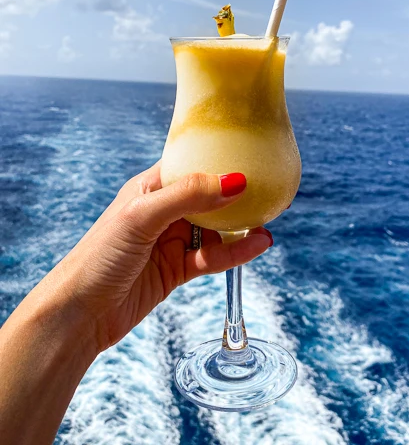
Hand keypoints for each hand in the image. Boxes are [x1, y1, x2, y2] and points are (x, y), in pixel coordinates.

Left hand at [40, 161, 271, 351]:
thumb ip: (188, 196)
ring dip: (239, 226)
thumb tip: (235, 181)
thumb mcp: (142, 217)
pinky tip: (257, 245)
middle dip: (233, 195)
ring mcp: (170, 241)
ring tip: (267, 220)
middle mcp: (162, 211)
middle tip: (266, 190)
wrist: (79, 314)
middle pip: (206, 197)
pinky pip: (213, 257)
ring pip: (214, 229)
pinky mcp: (177, 269)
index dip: (216, 160)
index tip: (248, 155)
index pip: (188, 165)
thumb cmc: (99, 257)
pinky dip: (235, 252)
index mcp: (149, 188)